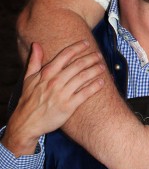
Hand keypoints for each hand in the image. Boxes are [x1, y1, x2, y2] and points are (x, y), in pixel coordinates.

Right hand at [2, 40, 104, 156]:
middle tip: (98, 55)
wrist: (25, 124)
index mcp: (46, 73)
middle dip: (91, 58)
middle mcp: (55, 82)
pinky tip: (102, 82)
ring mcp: (62, 94)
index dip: (78, 47)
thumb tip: (36, 44)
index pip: (65, 55)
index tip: (86, 43)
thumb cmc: (28, 100)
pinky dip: (95, 86)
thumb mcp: (28, 79)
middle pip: (78, 65)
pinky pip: (85, 93)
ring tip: (102, 66)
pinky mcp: (68, 106)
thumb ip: (34, 60)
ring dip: (95, 70)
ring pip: (83, 77)